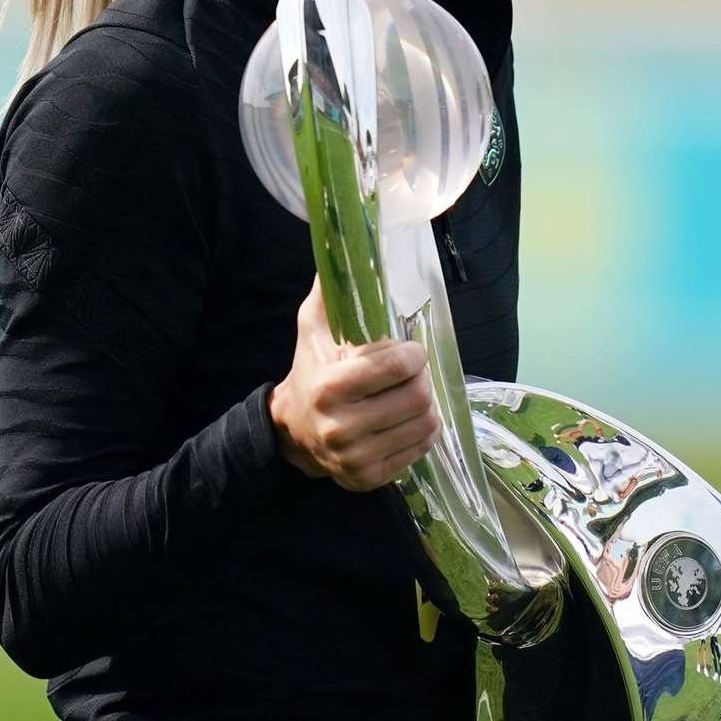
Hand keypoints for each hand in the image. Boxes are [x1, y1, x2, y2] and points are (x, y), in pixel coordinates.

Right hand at [268, 274, 441, 490]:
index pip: (397, 366)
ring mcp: (356, 459)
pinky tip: (405, 418)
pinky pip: (421, 449)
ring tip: (410, 393)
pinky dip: (423, 430)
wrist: (293, 431)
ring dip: (426, 403)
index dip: (412, 353)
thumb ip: (331, 289)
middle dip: (422, 378)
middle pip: (418, 396)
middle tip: (413, 372)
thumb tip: (345, 241)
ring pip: (426, 424)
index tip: (409, 349)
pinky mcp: (369, 479)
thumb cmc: (311, 369)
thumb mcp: (313, 326)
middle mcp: (341, 427)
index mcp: (329, 386)